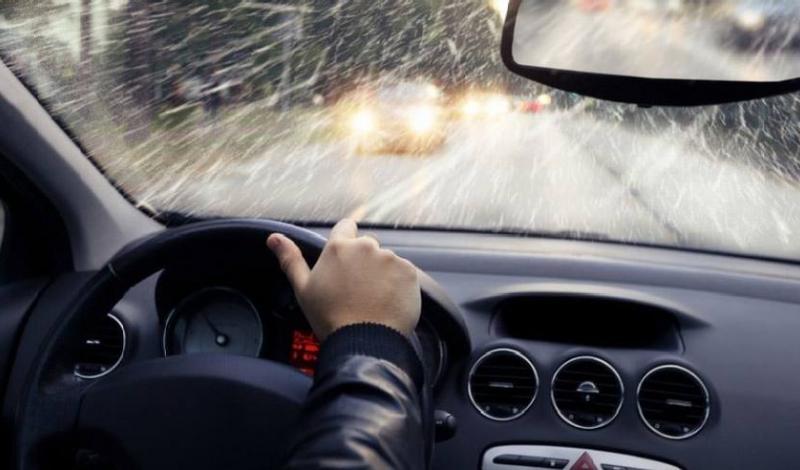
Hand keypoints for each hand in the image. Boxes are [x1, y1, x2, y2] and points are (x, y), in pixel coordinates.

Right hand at [267, 219, 420, 339]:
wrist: (364, 343)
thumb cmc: (329, 318)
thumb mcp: (303, 289)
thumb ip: (290, 259)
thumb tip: (273, 237)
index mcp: (338, 247)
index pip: (346, 227)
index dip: (345, 243)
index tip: (345, 262)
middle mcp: (366, 247)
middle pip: (367, 246)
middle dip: (364, 262)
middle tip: (357, 290)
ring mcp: (390, 259)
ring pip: (386, 261)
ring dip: (382, 274)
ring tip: (373, 300)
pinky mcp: (409, 273)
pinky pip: (405, 274)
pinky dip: (399, 285)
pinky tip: (388, 303)